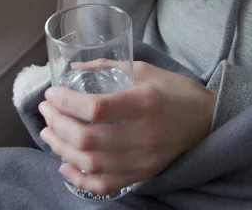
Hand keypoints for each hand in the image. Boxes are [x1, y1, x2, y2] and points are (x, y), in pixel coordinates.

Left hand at [39, 62, 216, 196]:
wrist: (206, 120)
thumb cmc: (174, 90)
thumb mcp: (144, 69)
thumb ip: (108, 67)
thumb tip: (74, 69)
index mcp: (144, 102)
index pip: (97, 108)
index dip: (67, 102)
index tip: (52, 93)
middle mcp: (143, 134)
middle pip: (88, 138)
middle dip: (58, 124)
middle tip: (45, 110)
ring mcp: (143, 159)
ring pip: (91, 164)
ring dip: (62, 148)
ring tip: (48, 132)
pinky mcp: (143, 174)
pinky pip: (105, 184)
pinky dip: (80, 177)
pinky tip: (65, 164)